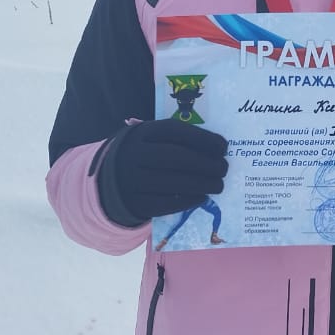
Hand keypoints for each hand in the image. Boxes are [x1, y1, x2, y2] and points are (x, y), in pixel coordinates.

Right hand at [97, 119, 227, 226]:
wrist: (111, 181)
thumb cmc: (144, 155)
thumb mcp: (151, 139)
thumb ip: (177, 139)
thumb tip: (216, 148)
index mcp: (141, 133)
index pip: (175, 131)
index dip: (203, 138)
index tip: (223, 147)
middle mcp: (134, 154)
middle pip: (176, 157)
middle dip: (206, 163)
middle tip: (224, 168)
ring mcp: (133, 180)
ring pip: (174, 182)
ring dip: (202, 184)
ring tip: (218, 184)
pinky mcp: (136, 203)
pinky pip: (167, 203)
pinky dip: (189, 200)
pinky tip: (202, 197)